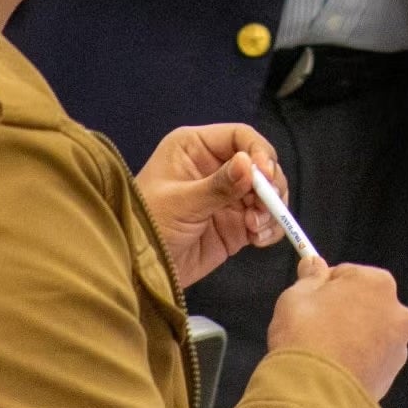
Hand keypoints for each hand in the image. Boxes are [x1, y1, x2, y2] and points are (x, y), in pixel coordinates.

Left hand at [132, 123, 287, 283]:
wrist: (137, 271)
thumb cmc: (147, 225)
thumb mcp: (180, 203)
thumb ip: (217, 185)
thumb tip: (249, 165)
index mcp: (196, 147)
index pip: (239, 136)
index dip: (258, 152)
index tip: (266, 176)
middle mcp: (216, 166)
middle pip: (260, 164)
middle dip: (269, 185)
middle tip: (267, 207)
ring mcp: (228, 197)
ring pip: (267, 192)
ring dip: (270, 209)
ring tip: (256, 228)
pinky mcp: (236, 224)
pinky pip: (264, 220)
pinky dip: (268, 228)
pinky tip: (258, 239)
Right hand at [266, 253, 407, 402]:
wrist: (315, 393)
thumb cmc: (305, 334)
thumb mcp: (296, 296)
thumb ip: (310, 277)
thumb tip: (313, 262)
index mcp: (378, 282)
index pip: (347, 274)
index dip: (325, 288)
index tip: (309, 303)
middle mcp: (397, 310)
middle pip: (365, 303)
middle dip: (344, 312)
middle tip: (316, 328)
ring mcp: (399, 345)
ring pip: (371, 333)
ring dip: (354, 338)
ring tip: (326, 353)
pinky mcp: (393, 375)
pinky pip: (372, 359)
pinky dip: (358, 361)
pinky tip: (336, 370)